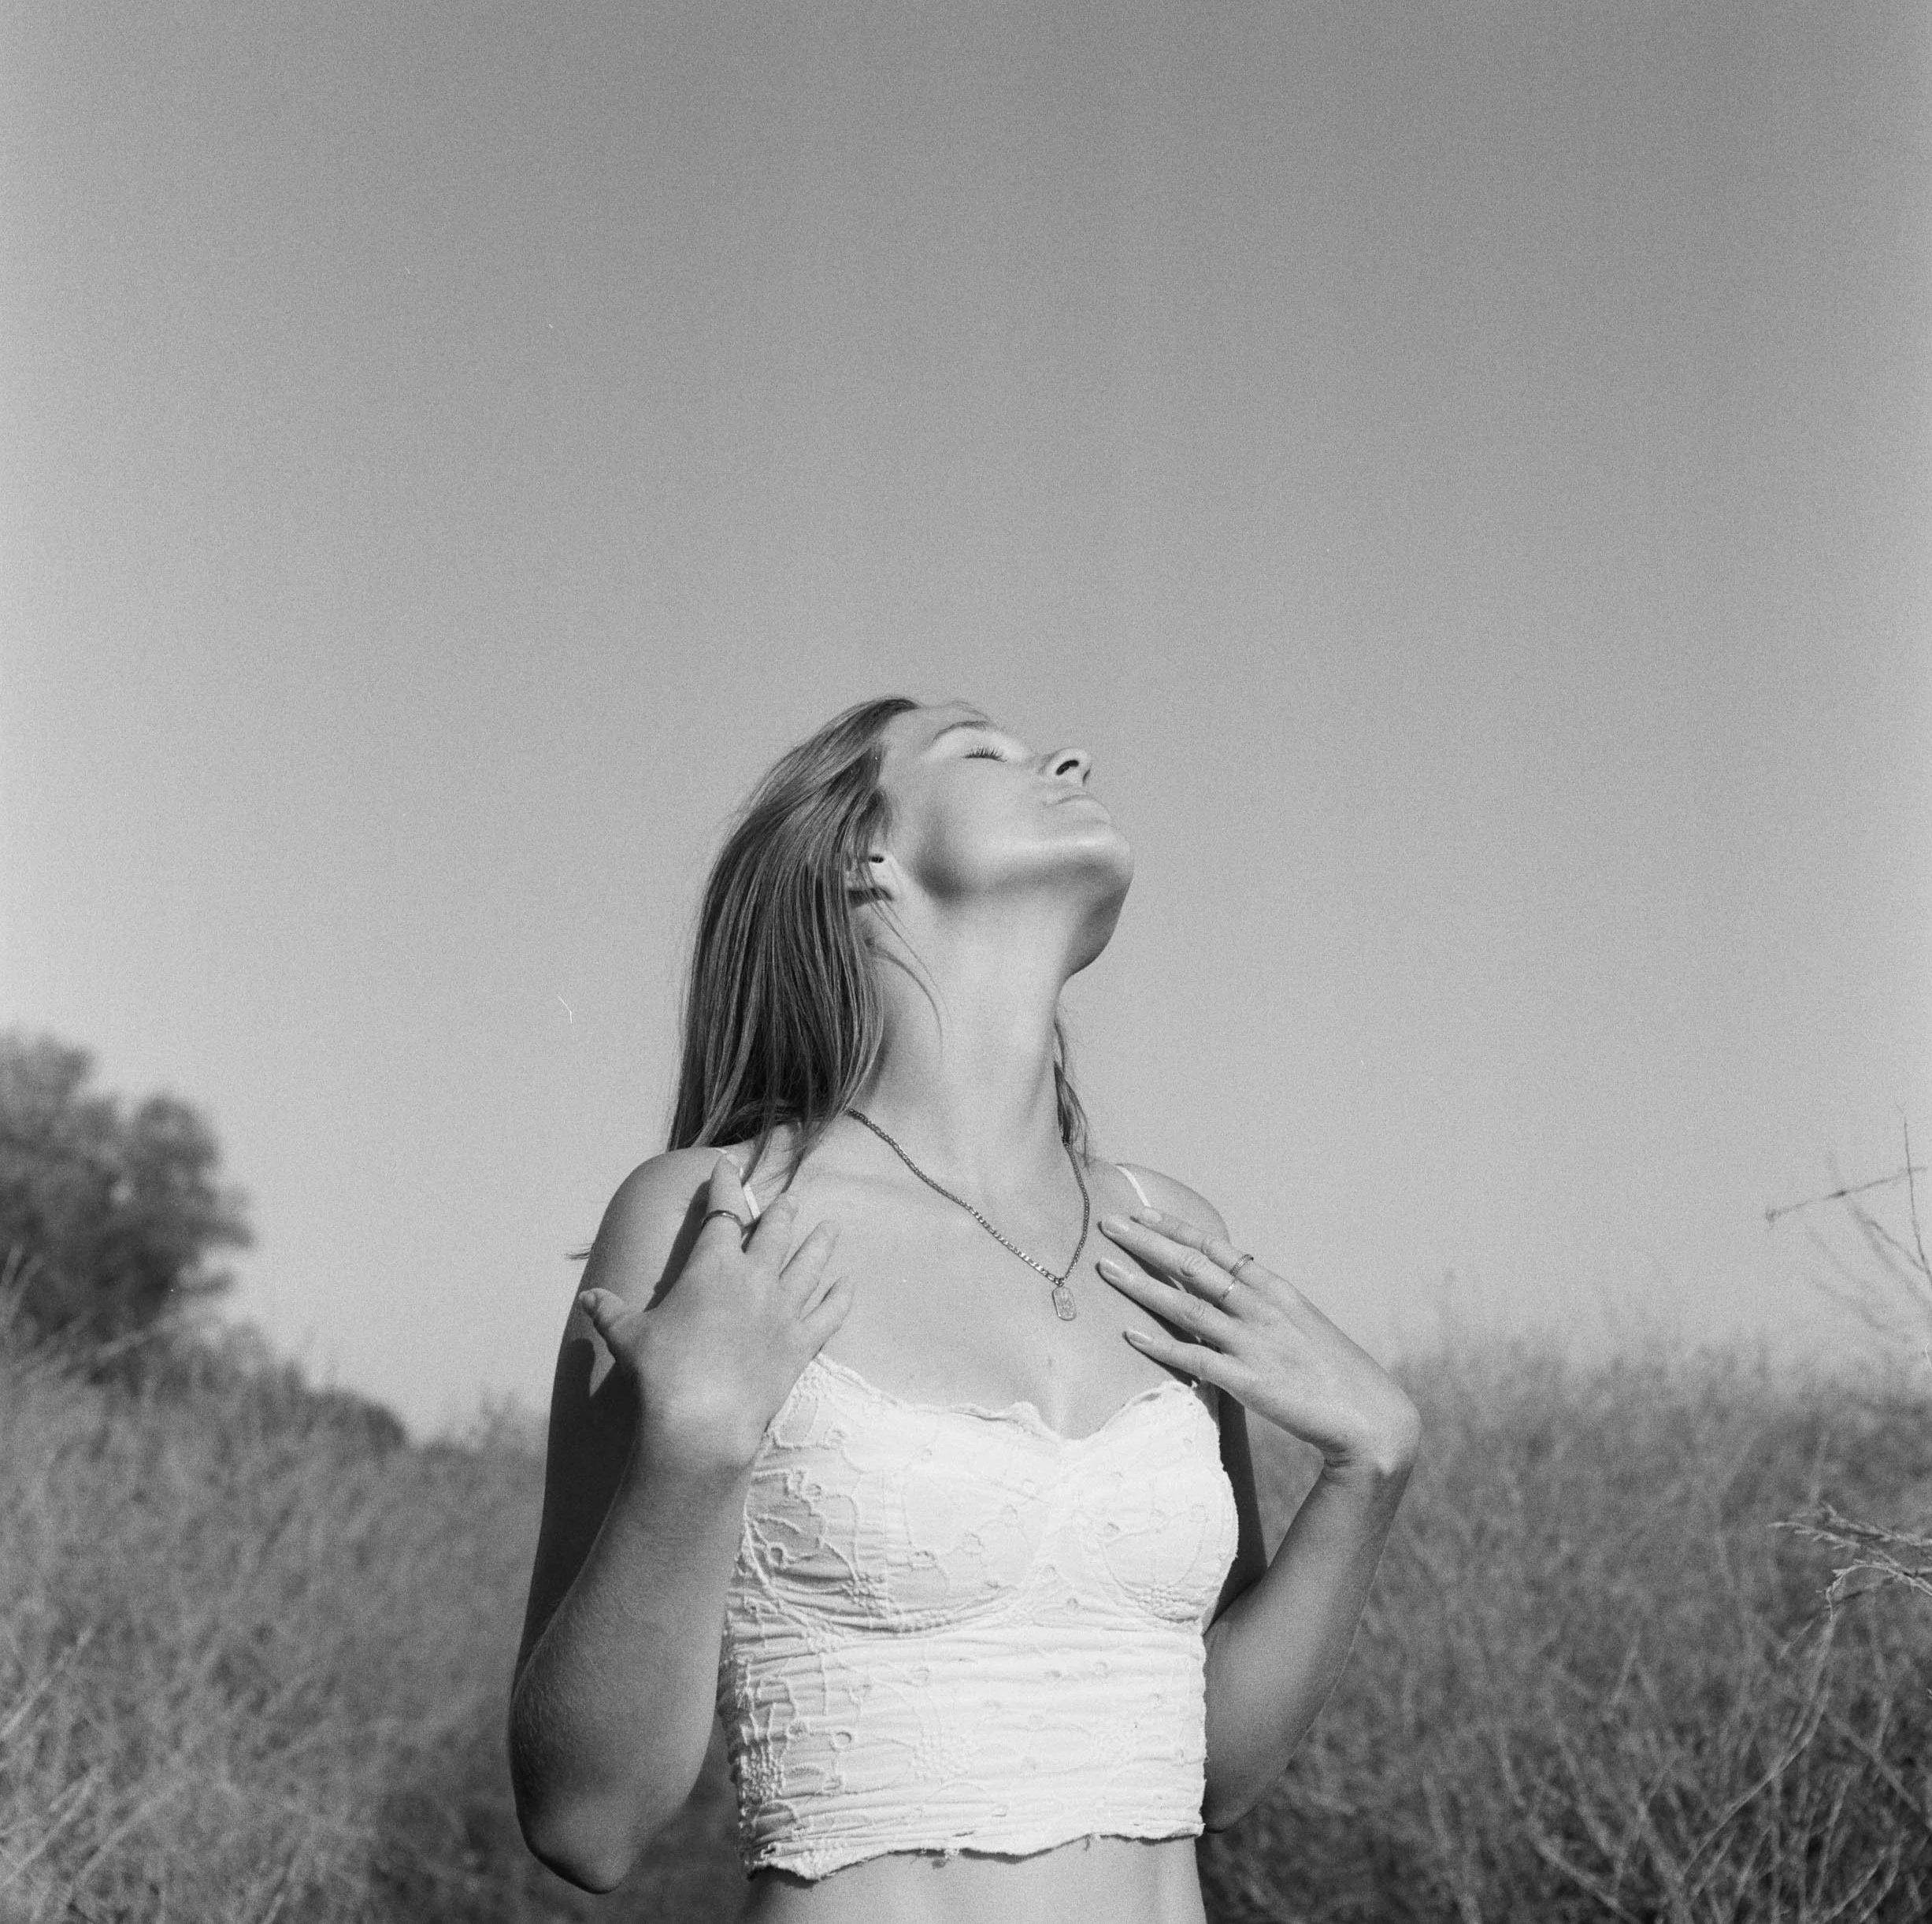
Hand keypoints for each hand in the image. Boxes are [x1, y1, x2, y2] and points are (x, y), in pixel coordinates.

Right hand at [577, 1153, 848, 1474]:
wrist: (703, 1418)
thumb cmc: (662, 1370)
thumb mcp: (628, 1336)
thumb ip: (610, 1312)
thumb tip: (587, 1298)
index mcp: (713, 1265)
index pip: (722, 1212)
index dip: (725, 1185)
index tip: (728, 1165)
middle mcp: (755, 1277)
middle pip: (775, 1232)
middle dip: (783, 1212)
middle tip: (791, 1199)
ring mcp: (783, 1308)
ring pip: (809, 1264)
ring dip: (820, 1244)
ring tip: (831, 1228)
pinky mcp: (802, 1342)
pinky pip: (830, 1314)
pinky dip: (841, 1298)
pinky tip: (849, 1285)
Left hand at [1096, 1209, 1420, 1478]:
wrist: (1372, 1419)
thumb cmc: (1335, 1373)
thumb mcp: (1302, 1325)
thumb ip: (1264, 1308)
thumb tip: (1230, 1294)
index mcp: (1275, 1290)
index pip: (1216, 1249)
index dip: (1175, 1228)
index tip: (1142, 1212)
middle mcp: (1261, 1308)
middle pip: (1193, 1266)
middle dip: (1147, 1242)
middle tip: (1108, 1223)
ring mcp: (1254, 1343)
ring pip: (1186, 1305)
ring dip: (1141, 1285)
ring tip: (1104, 1268)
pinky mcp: (1249, 1381)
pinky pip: (1194, 1358)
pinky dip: (1160, 1345)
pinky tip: (1129, 1335)